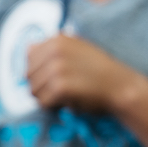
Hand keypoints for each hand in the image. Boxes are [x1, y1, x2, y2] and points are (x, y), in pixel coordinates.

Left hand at [26, 35, 141, 112]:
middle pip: (28, 76)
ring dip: (47, 98)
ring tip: (66, 95)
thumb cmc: (100, 70)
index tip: (57, 76)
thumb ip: (54, 47)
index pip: (28, 58)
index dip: (40, 71)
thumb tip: (26, 48)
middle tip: (62, 89)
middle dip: (42, 86)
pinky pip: (43, 102)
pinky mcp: (60, 87)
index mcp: (57, 40)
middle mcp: (55, 51)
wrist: (120, 86)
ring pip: (33, 91)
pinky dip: (53, 107)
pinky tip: (68, 102)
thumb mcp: (79, 48)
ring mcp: (57, 68)